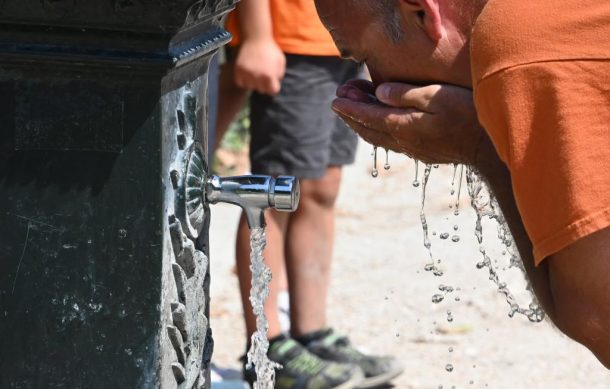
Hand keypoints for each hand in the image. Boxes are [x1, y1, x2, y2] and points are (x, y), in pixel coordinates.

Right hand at [234, 38, 285, 95]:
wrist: (256, 37)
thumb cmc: (270, 50)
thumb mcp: (281, 63)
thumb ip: (279, 76)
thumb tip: (274, 87)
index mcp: (269, 76)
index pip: (272, 91)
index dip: (273, 86)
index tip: (272, 79)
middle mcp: (257, 77)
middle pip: (261, 90)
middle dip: (264, 84)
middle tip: (263, 72)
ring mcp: (246, 74)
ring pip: (250, 87)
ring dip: (253, 82)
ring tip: (255, 71)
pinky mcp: (238, 70)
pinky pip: (240, 82)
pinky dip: (243, 79)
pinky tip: (248, 71)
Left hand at [332, 79, 486, 164]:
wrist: (488, 148)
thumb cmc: (467, 116)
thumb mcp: (437, 96)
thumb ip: (406, 94)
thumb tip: (380, 92)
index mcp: (404, 126)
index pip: (368, 116)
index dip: (350, 108)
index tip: (335, 100)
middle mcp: (403, 140)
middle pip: (368, 129)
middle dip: (351, 115)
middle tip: (339, 101)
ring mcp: (413, 149)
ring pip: (378, 137)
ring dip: (362, 124)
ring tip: (352, 111)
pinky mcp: (423, 153)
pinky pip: (391, 142)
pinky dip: (377, 131)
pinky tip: (378, 125)